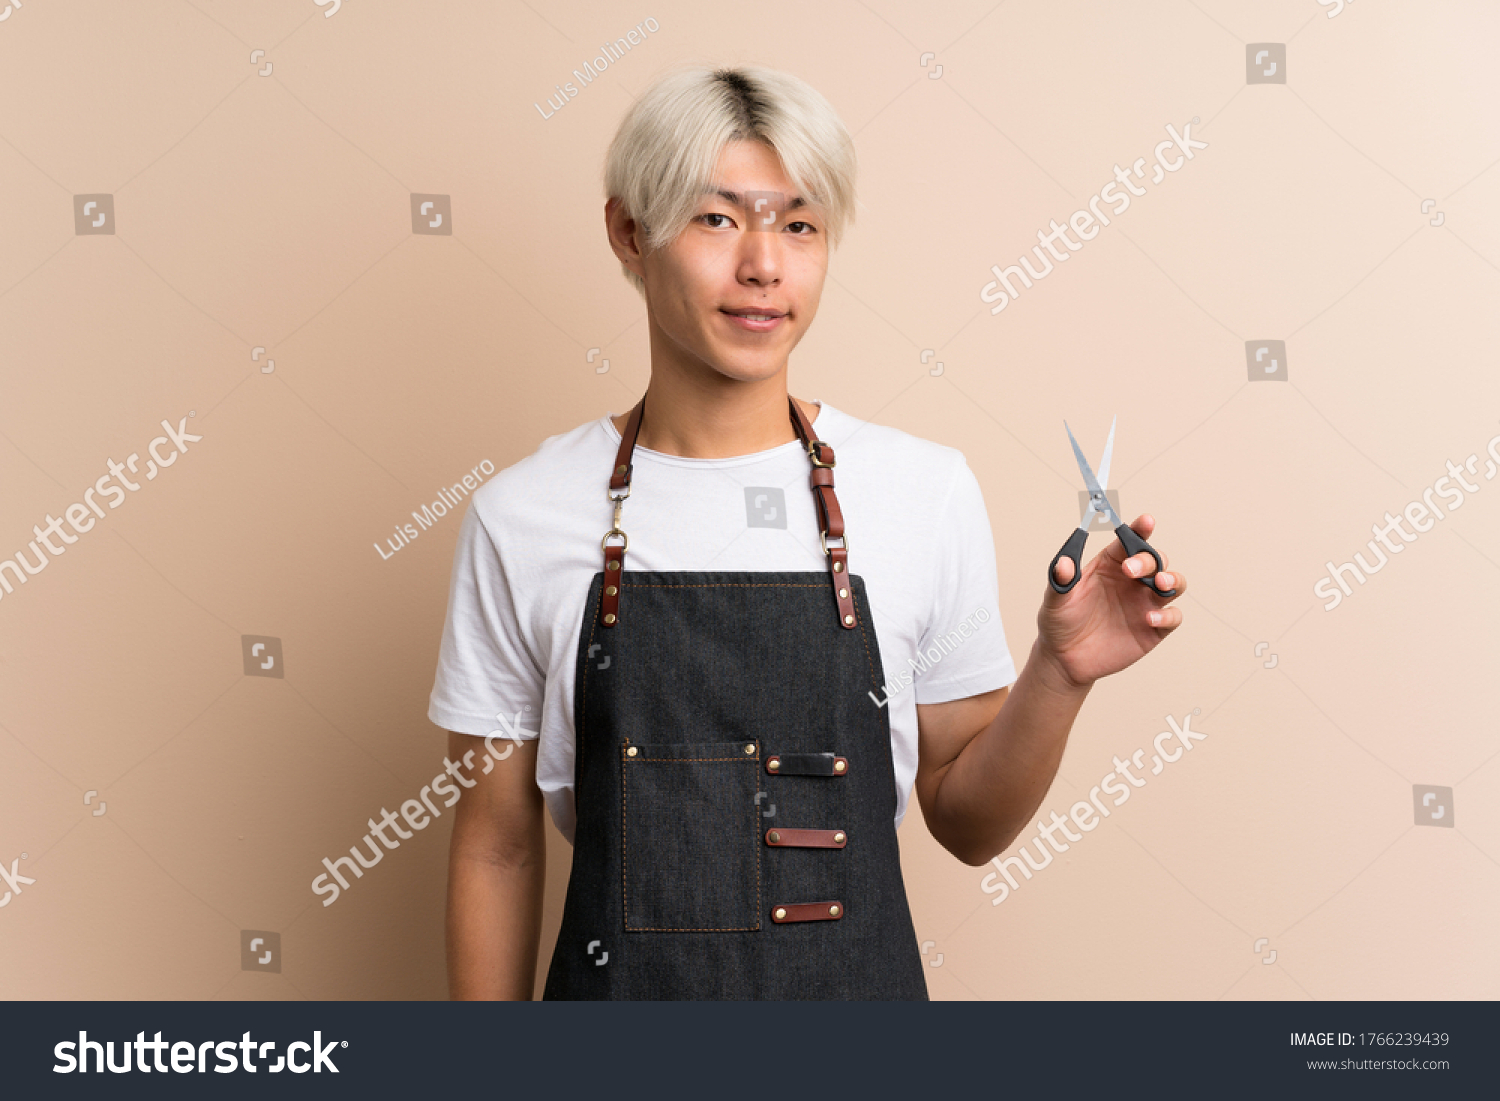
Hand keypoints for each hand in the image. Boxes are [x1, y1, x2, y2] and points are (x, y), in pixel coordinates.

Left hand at [1038, 513, 1184, 688]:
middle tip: (1131, 570)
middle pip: (1154, 560)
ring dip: (1172, 579)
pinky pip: (1173, 617)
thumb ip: (1060, 580)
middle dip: (1148, 560)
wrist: (1064, 659)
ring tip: (1159, 584)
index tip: (1146, 522)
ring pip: (1173, 583)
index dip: (1140, 530)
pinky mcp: (1153, 629)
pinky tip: (1150, 618)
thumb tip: (1063, 563)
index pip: (1129, 541)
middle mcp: (1131, 581)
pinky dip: (1168, 615)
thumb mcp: (1054, 600)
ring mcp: (1144, 604)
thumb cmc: (1060, 622)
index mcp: (1110, 565)